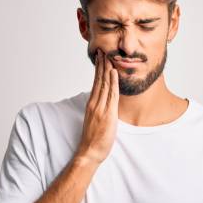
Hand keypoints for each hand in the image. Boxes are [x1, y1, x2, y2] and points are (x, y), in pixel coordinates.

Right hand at [75, 48, 118, 164]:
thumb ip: (100, 110)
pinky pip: (111, 95)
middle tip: (102, 51)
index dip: (98, 69)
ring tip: (108, 56)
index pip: (96, 82)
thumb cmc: (93, 139)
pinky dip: (112, 82)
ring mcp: (100, 108)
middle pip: (99, 80)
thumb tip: (106, 103)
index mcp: (92, 104)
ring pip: (104, 84)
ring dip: (107, 69)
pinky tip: (114, 73)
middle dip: (101, 64)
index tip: (100, 58)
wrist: (89, 151)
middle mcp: (94, 103)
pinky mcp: (107, 114)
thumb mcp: (96, 120)